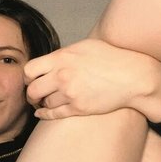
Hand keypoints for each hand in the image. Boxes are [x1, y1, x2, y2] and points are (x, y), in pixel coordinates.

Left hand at [24, 39, 160, 120]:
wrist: (133, 77)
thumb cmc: (112, 58)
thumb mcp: (85, 47)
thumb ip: (64, 54)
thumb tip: (50, 61)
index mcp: (62, 58)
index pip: (29, 70)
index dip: (27, 77)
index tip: (31, 79)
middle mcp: (63, 76)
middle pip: (33, 90)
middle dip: (30, 94)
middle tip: (33, 95)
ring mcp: (71, 93)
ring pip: (44, 103)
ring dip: (41, 103)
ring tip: (43, 102)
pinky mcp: (79, 108)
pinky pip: (54, 114)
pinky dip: (44, 114)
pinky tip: (42, 113)